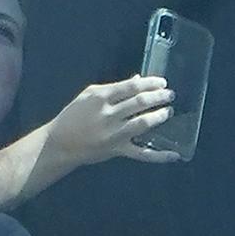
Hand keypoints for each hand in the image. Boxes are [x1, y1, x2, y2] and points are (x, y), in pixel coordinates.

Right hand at [46, 74, 180, 166]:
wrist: (59, 143)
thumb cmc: (73, 116)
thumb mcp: (89, 95)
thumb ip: (114, 88)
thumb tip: (137, 79)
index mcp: (101, 97)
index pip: (132, 87)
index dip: (150, 83)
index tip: (162, 82)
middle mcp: (108, 114)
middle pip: (140, 103)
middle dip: (159, 97)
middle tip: (170, 94)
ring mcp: (114, 134)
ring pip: (143, 123)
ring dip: (160, 116)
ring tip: (169, 111)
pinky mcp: (117, 150)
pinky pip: (141, 154)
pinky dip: (159, 156)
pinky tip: (174, 154)